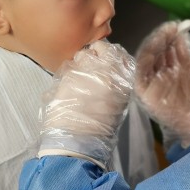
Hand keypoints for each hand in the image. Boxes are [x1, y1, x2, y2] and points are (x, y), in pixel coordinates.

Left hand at [38, 40, 134, 167]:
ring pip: (82, 55)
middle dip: (93, 56)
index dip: (108, 55)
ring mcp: (87, 70)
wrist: (79, 141)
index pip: (117, 53)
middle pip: (100, 49)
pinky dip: (67, 73)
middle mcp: (107, 70)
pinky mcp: (68, 75)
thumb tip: (105, 71)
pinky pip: (67, 65)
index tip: (103, 61)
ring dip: (79, 63)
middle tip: (88, 72)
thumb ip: (114, 83)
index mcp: (123, 79)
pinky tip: (67, 88)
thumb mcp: (117, 104)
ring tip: (77, 81)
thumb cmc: (99, 128)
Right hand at [135, 22, 189, 146]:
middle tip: (172, 26)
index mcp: (168, 72)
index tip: (178, 25)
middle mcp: (157, 76)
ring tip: (167, 31)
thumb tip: (180, 32)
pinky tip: (158, 44)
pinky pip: (140, 69)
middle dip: (162, 36)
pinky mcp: (143, 92)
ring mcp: (150, 84)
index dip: (168, 36)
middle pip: (154, 51)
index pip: (163, 50)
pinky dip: (147, 54)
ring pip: (146, 57)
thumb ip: (185, 53)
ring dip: (155, 41)